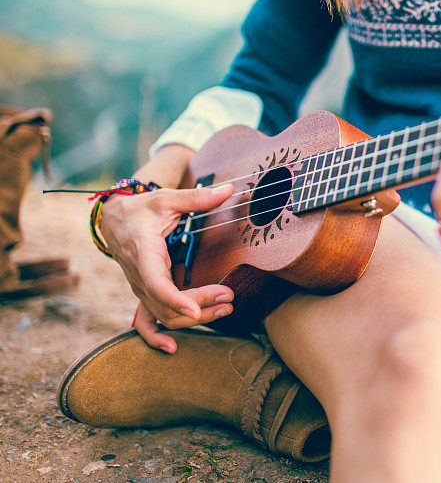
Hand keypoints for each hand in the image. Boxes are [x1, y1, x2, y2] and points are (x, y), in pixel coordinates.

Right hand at [100, 184, 234, 351]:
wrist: (113, 220)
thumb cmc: (141, 209)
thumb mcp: (165, 198)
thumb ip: (196, 198)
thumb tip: (228, 190)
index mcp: (143, 253)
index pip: (156, 283)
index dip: (175, 298)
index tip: (195, 308)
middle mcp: (139, 277)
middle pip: (167, 304)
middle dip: (201, 305)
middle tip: (230, 296)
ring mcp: (140, 289)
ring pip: (164, 315)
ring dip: (195, 318)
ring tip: (226, 308)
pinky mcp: (143, 294)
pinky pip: (146, 322)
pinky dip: (155, 337)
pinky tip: (172, 347)